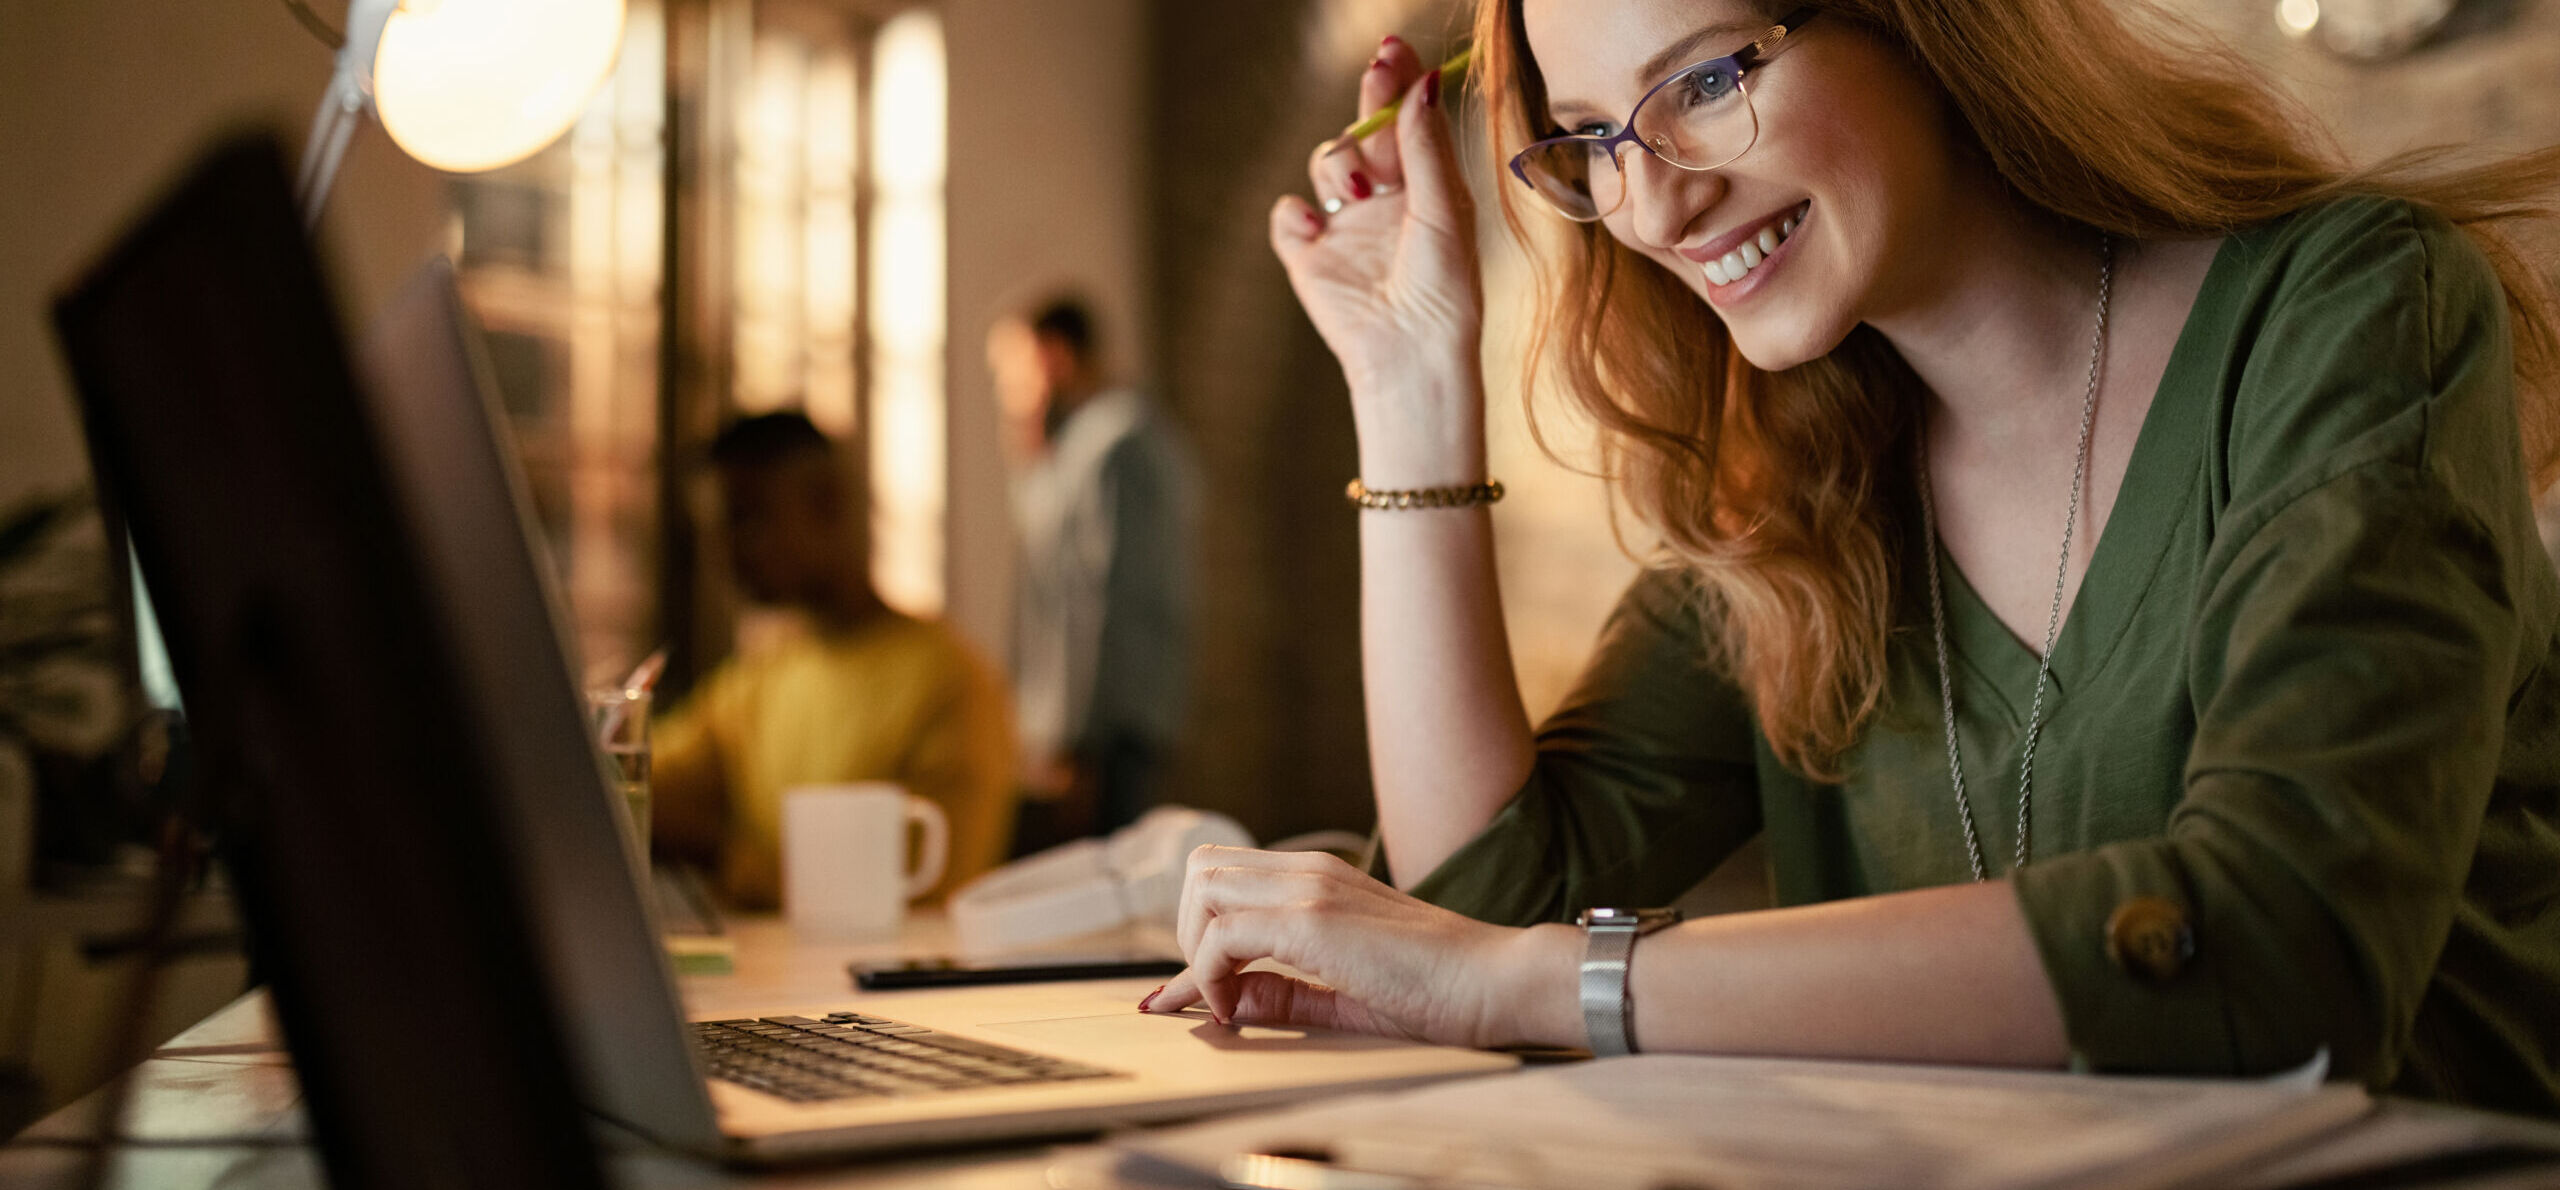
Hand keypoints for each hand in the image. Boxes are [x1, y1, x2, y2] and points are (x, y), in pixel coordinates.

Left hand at [1140, 844, 1558, 1048]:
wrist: (1498, 980)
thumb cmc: (1442, 988)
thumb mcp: (1347, 994)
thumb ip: (1287, 993)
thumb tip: (1229, 1000)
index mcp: (1321, 878)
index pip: (1226, 880)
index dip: (1190, 937)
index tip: (1177, 995)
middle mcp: (1309, 871)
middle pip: (1201, 870)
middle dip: (1188, 932)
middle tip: (1220, 987)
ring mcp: (1309, 889)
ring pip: (1201, 888)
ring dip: (1195, 946)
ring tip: (1228, 996)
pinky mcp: (1312, 919)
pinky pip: (1222, 936)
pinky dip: (1211, 976)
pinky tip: (1237, 1010)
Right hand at [1272, 38, 1485, 481]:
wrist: (1410, 353)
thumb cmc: (1444, 290)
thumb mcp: (1444, 209)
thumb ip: (1425, 147)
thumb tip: (1422, 84)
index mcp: (1423, 188)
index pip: (1406, 122)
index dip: (1397, 83)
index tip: (1393, 48)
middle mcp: (1382, 201)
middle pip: (1364, 131)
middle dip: (1368, 100)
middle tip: (1377, 70)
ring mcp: (1344, 226)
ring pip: (1325, 164)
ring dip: (1338, 162)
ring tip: (1357, 190)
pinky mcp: (1308, 256)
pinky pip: (1289, 215)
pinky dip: (1297, 216)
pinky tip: (1318, 230)